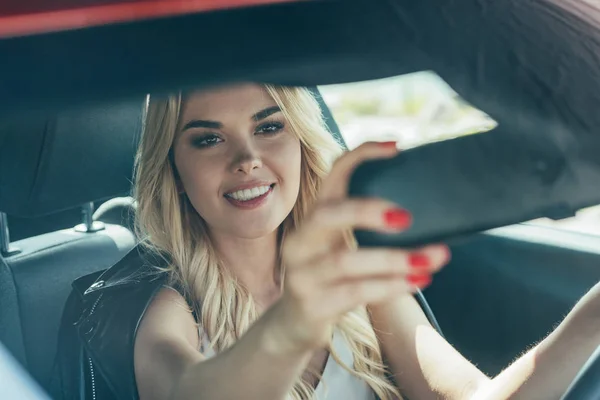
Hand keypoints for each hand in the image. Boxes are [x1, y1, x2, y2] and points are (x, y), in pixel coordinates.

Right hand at [272, 141, 449, 353]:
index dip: (361, 157)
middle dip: (367, 211)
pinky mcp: (312, 305)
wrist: (296, 323)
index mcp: (312, 219)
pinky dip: (390, 286)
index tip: (397, 147)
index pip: (331, 176)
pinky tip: (416, 282)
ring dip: (395, 259)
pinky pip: (354, 292)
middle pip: (327, 214)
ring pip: (346, 260)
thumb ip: (362, 228)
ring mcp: (302, 274)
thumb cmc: (331, 278)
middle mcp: (300, 242)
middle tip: (407, 218)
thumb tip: (424, 211)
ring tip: (433, 258)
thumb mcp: (338, 246)